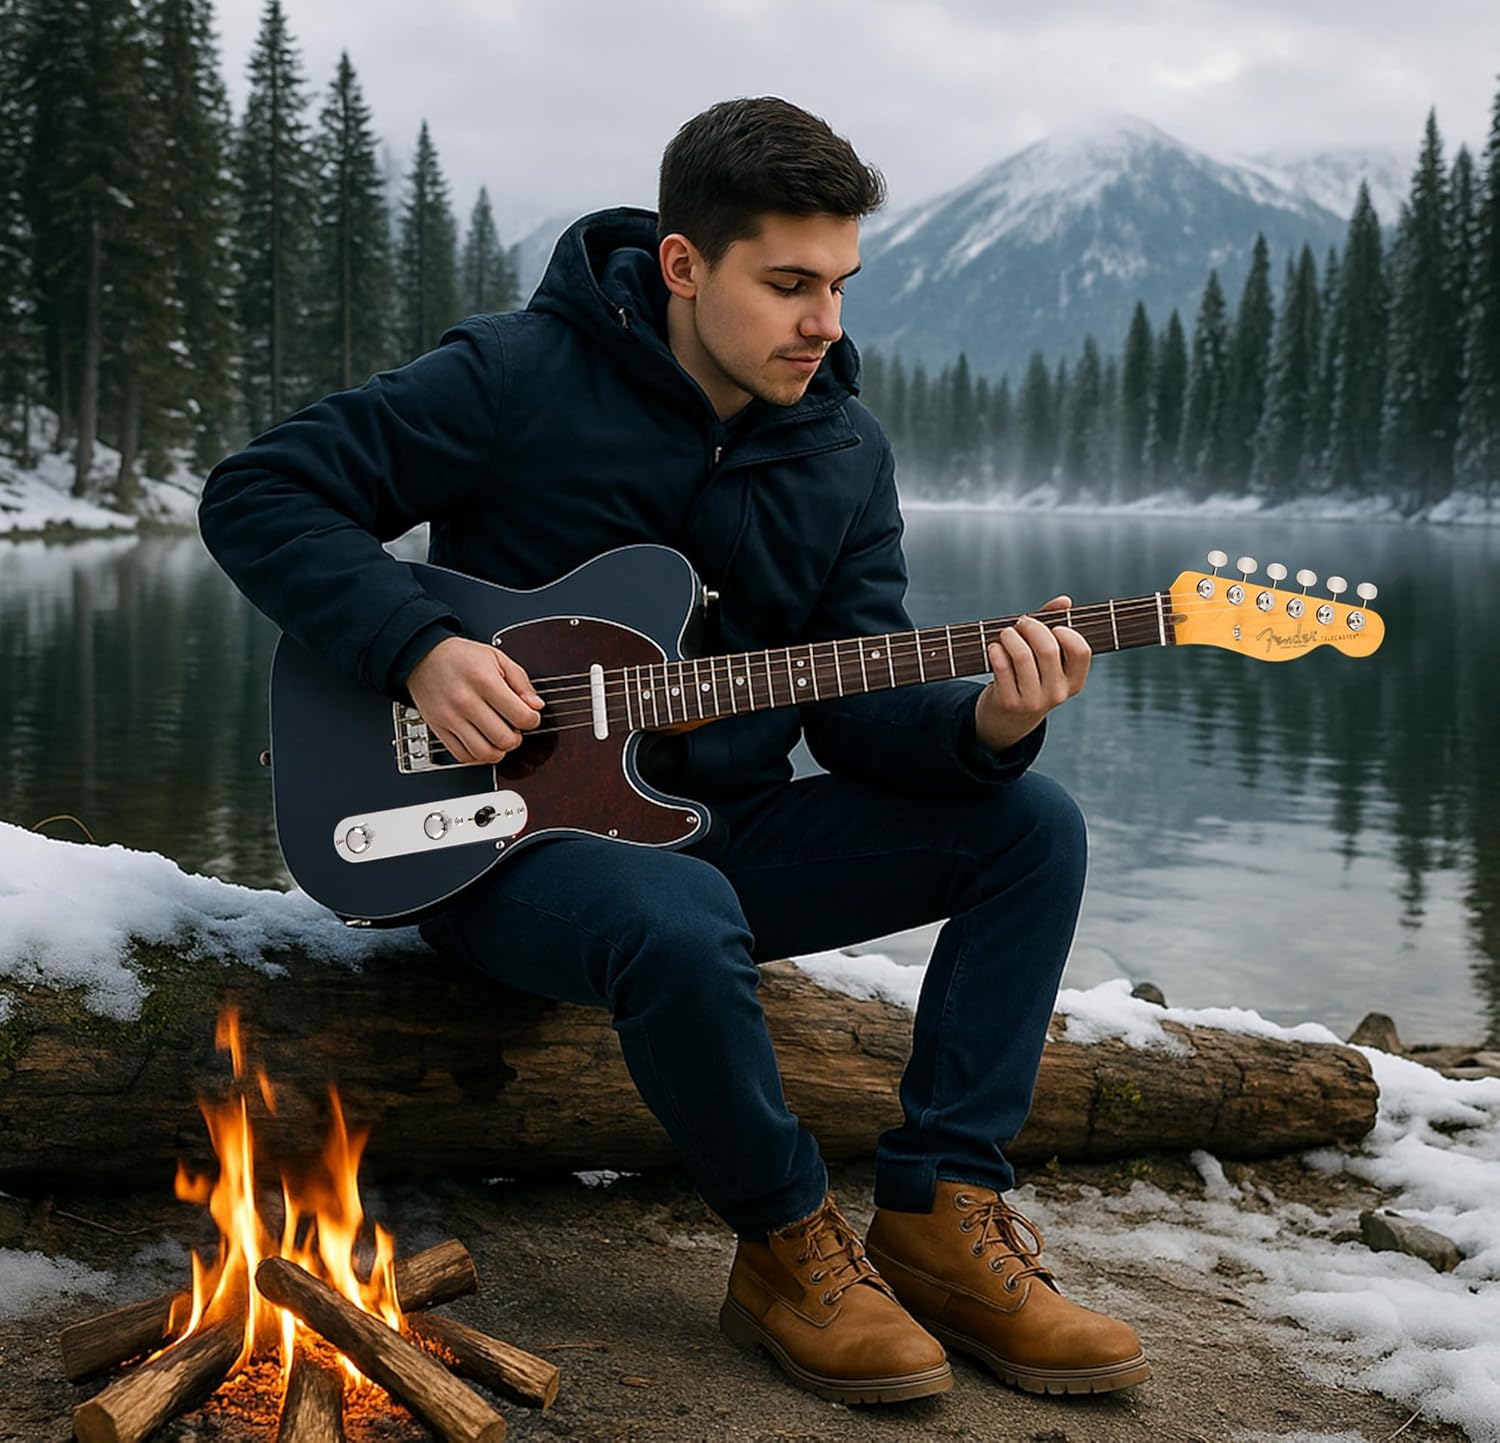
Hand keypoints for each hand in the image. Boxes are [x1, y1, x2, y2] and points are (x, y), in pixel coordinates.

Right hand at [405, 635, 544, 763]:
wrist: (423, 656)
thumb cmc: (461, 657)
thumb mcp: (497, 658)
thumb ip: (521, 682)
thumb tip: (536, 705)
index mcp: (484, 681)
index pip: (521, 716)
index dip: (532, 720)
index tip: (529, 716)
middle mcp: (466, 701)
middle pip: (504, 739)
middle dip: (517, 737)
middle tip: (514, 728)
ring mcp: (450, 717)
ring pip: (485, 753)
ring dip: (499, 750)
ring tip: (499, 737)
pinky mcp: (438, 728)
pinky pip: (463, 756)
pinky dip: (478, 756)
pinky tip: (483, 743)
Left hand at [974, 594, 1090, 752]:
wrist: (1007, 719)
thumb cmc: (1029, 677)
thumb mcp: (1046, 659)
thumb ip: (1054, 626)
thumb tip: (1064, 601)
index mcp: (1074, 681)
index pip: (1081, 651)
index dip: (1067, 633)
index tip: (1054, 627)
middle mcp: (1056, 693)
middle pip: (1047, 649)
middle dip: (1031, 627)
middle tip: (1021, 623)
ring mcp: (1032, 700)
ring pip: (1022, 655)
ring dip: (1010, 636)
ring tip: (1006, 633)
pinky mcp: (1008, 702)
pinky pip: (1001, 666)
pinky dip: (995, 650)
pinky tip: (994, 648)